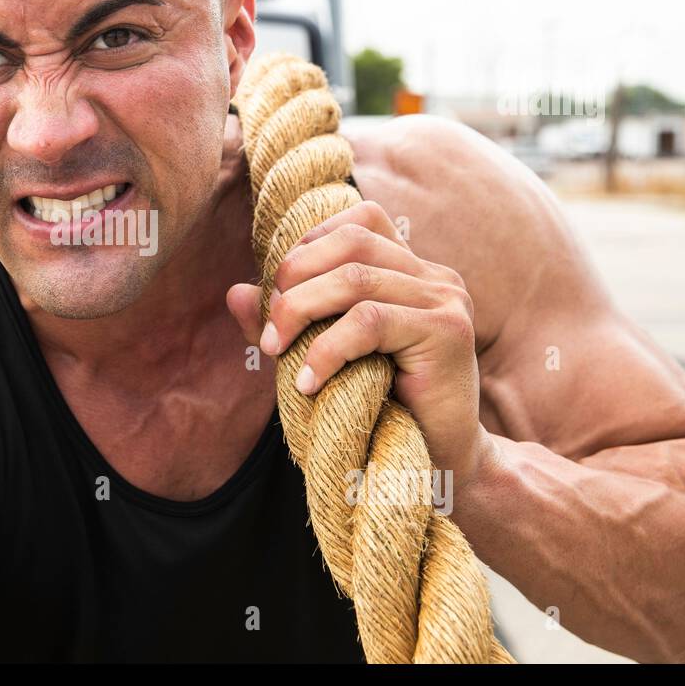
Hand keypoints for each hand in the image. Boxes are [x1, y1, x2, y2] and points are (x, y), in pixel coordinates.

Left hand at [226, 200, 497, 491]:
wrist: (441, 463)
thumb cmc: (382, 408)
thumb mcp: (323, 355)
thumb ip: (285, 321)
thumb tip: (235, 291)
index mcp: (412, 270)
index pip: (360, 222)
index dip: (311, 244)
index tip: (279, 291)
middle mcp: (435, 276)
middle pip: (351, 243)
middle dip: (296, 279)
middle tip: (272, 328)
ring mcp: (446, 300)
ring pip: (355, 279)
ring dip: (302, 311)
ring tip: (279, 351)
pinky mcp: (449, 332)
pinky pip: (370, 322)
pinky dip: (327, 349)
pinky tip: (310, 382)